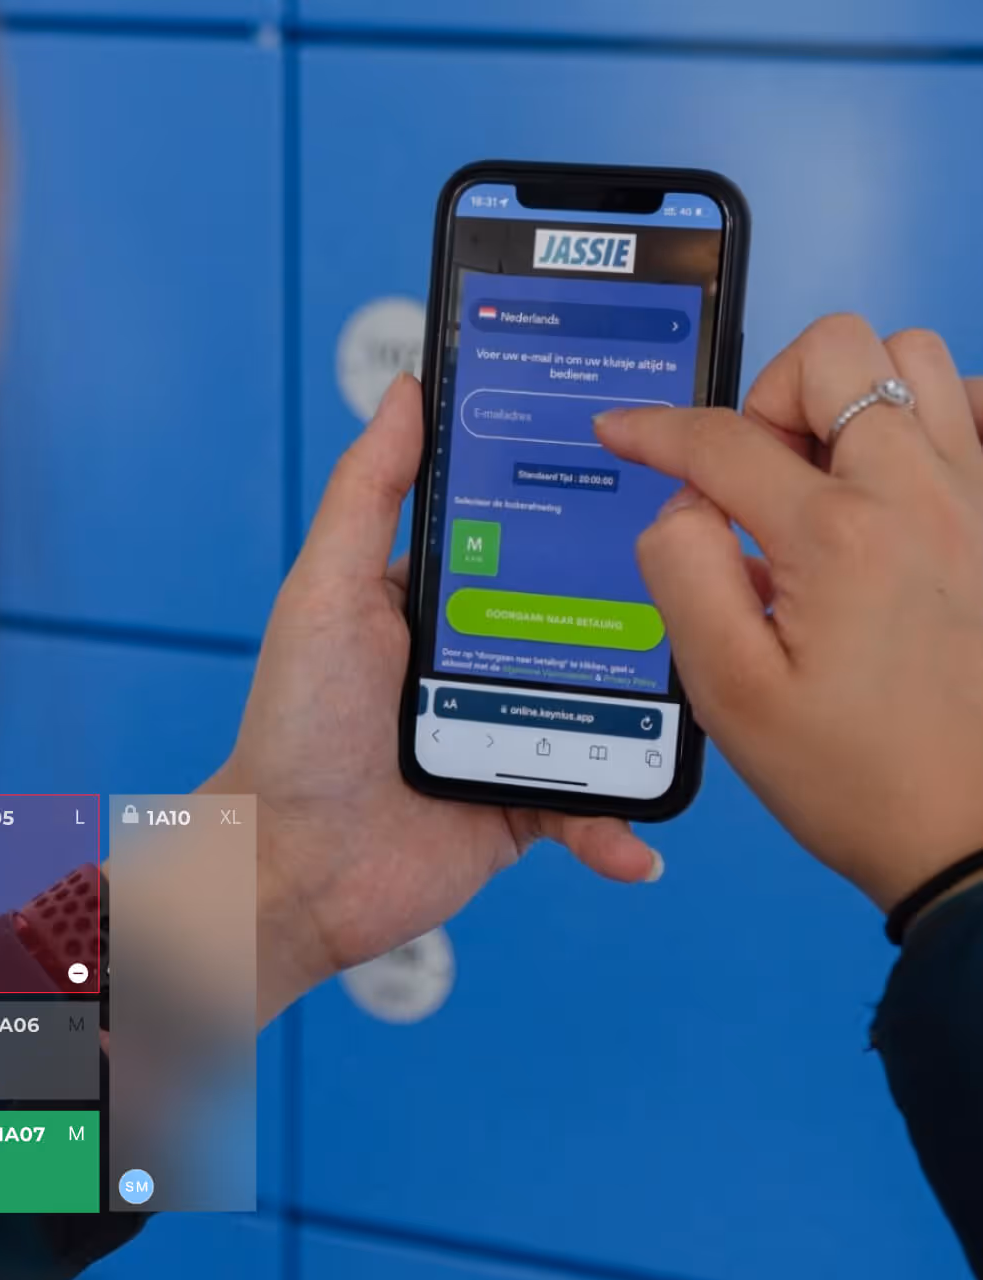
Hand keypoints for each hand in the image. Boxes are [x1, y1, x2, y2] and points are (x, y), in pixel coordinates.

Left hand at [207, 374, 661, 1025]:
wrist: (296, 866)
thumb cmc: (299, 724)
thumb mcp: (327, 592)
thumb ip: (369, 494)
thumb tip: (408, 391)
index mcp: (442, 601)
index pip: (525, 536)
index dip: (578, 502)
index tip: (645, 465)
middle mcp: (483, 659)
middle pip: (582, 615)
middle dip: (645, 603)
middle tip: (716, 574)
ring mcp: (511, 730)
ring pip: (607, 708)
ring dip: (654, 714)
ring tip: (708, 696)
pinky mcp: (526, 804)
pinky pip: (593, 806)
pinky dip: (617, 826)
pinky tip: (636, 845)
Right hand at [595, 316, 982, 914]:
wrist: (970, 833)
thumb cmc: (850, 775)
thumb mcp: (726, 689)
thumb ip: (683, 571)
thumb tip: (683, 504)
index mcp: (837, 537)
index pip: (722, 441)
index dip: (655, 429)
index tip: (621, 430)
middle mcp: (920, 495)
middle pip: (833, 353)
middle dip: (767, 397)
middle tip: (750, 476)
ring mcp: (977, 499)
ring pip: (913, 358)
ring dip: (848, 396)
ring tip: (819, 475)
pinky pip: (974, 408)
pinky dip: (924, 416)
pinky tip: (889, 482)